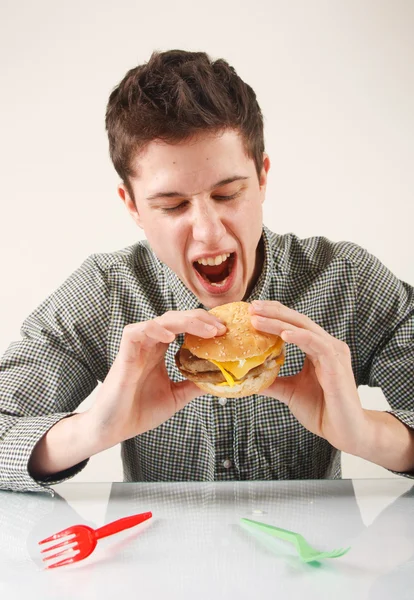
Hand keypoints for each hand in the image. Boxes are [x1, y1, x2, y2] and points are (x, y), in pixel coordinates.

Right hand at [87, 310, 225, 448]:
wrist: (115, 428)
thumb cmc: (140, 411)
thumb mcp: (176, 396)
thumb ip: (194, 385)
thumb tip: (220, 379)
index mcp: (160, 351)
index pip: (183, 326)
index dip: (203, 324)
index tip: (224, 331)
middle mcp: (149, 344)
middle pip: (176, 318)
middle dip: (200, 319)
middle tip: (221, 328)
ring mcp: (137, 347)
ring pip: (161, 320)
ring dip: (186, 321)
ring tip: (207, 330)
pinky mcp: (124, 355)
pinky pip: (136, 332)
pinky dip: (154, 329)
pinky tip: (171, 338)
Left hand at [249, 300, 366, 453]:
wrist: (344, 432)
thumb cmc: (322, 411)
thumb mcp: (290, 392)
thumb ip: (272, 382)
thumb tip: (246, 377)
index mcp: (318, 349)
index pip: (294, 324)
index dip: (274, 315)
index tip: (252, 311)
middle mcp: (327, 346)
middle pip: (298, 321)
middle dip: (274, 311)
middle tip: (252, 306)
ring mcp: (334, 354)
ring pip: (304, 329)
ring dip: (279, 322)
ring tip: (257, 318)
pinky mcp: (337, 365)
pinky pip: (317, 345)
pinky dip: (299, 337)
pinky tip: (282, 334)